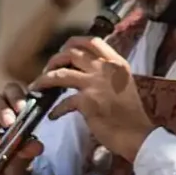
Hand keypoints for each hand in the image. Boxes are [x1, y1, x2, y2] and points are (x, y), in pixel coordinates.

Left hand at [37, 36, 152, 161]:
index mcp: (116, 62)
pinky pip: (63, 102)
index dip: (73, 43)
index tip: (64, 50)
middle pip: (71, 53)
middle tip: (48, 69)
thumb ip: (106, 73)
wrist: (136, 133)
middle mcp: (105, 68)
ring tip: (38, 86)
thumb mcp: (122, 83)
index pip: (92, 41)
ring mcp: (95, 84)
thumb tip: (84, 69)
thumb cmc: (130, 111)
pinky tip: (53, 115)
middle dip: (54, 60)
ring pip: (60, 73)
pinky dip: (56, 110)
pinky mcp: (87, 102)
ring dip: (45, 79)